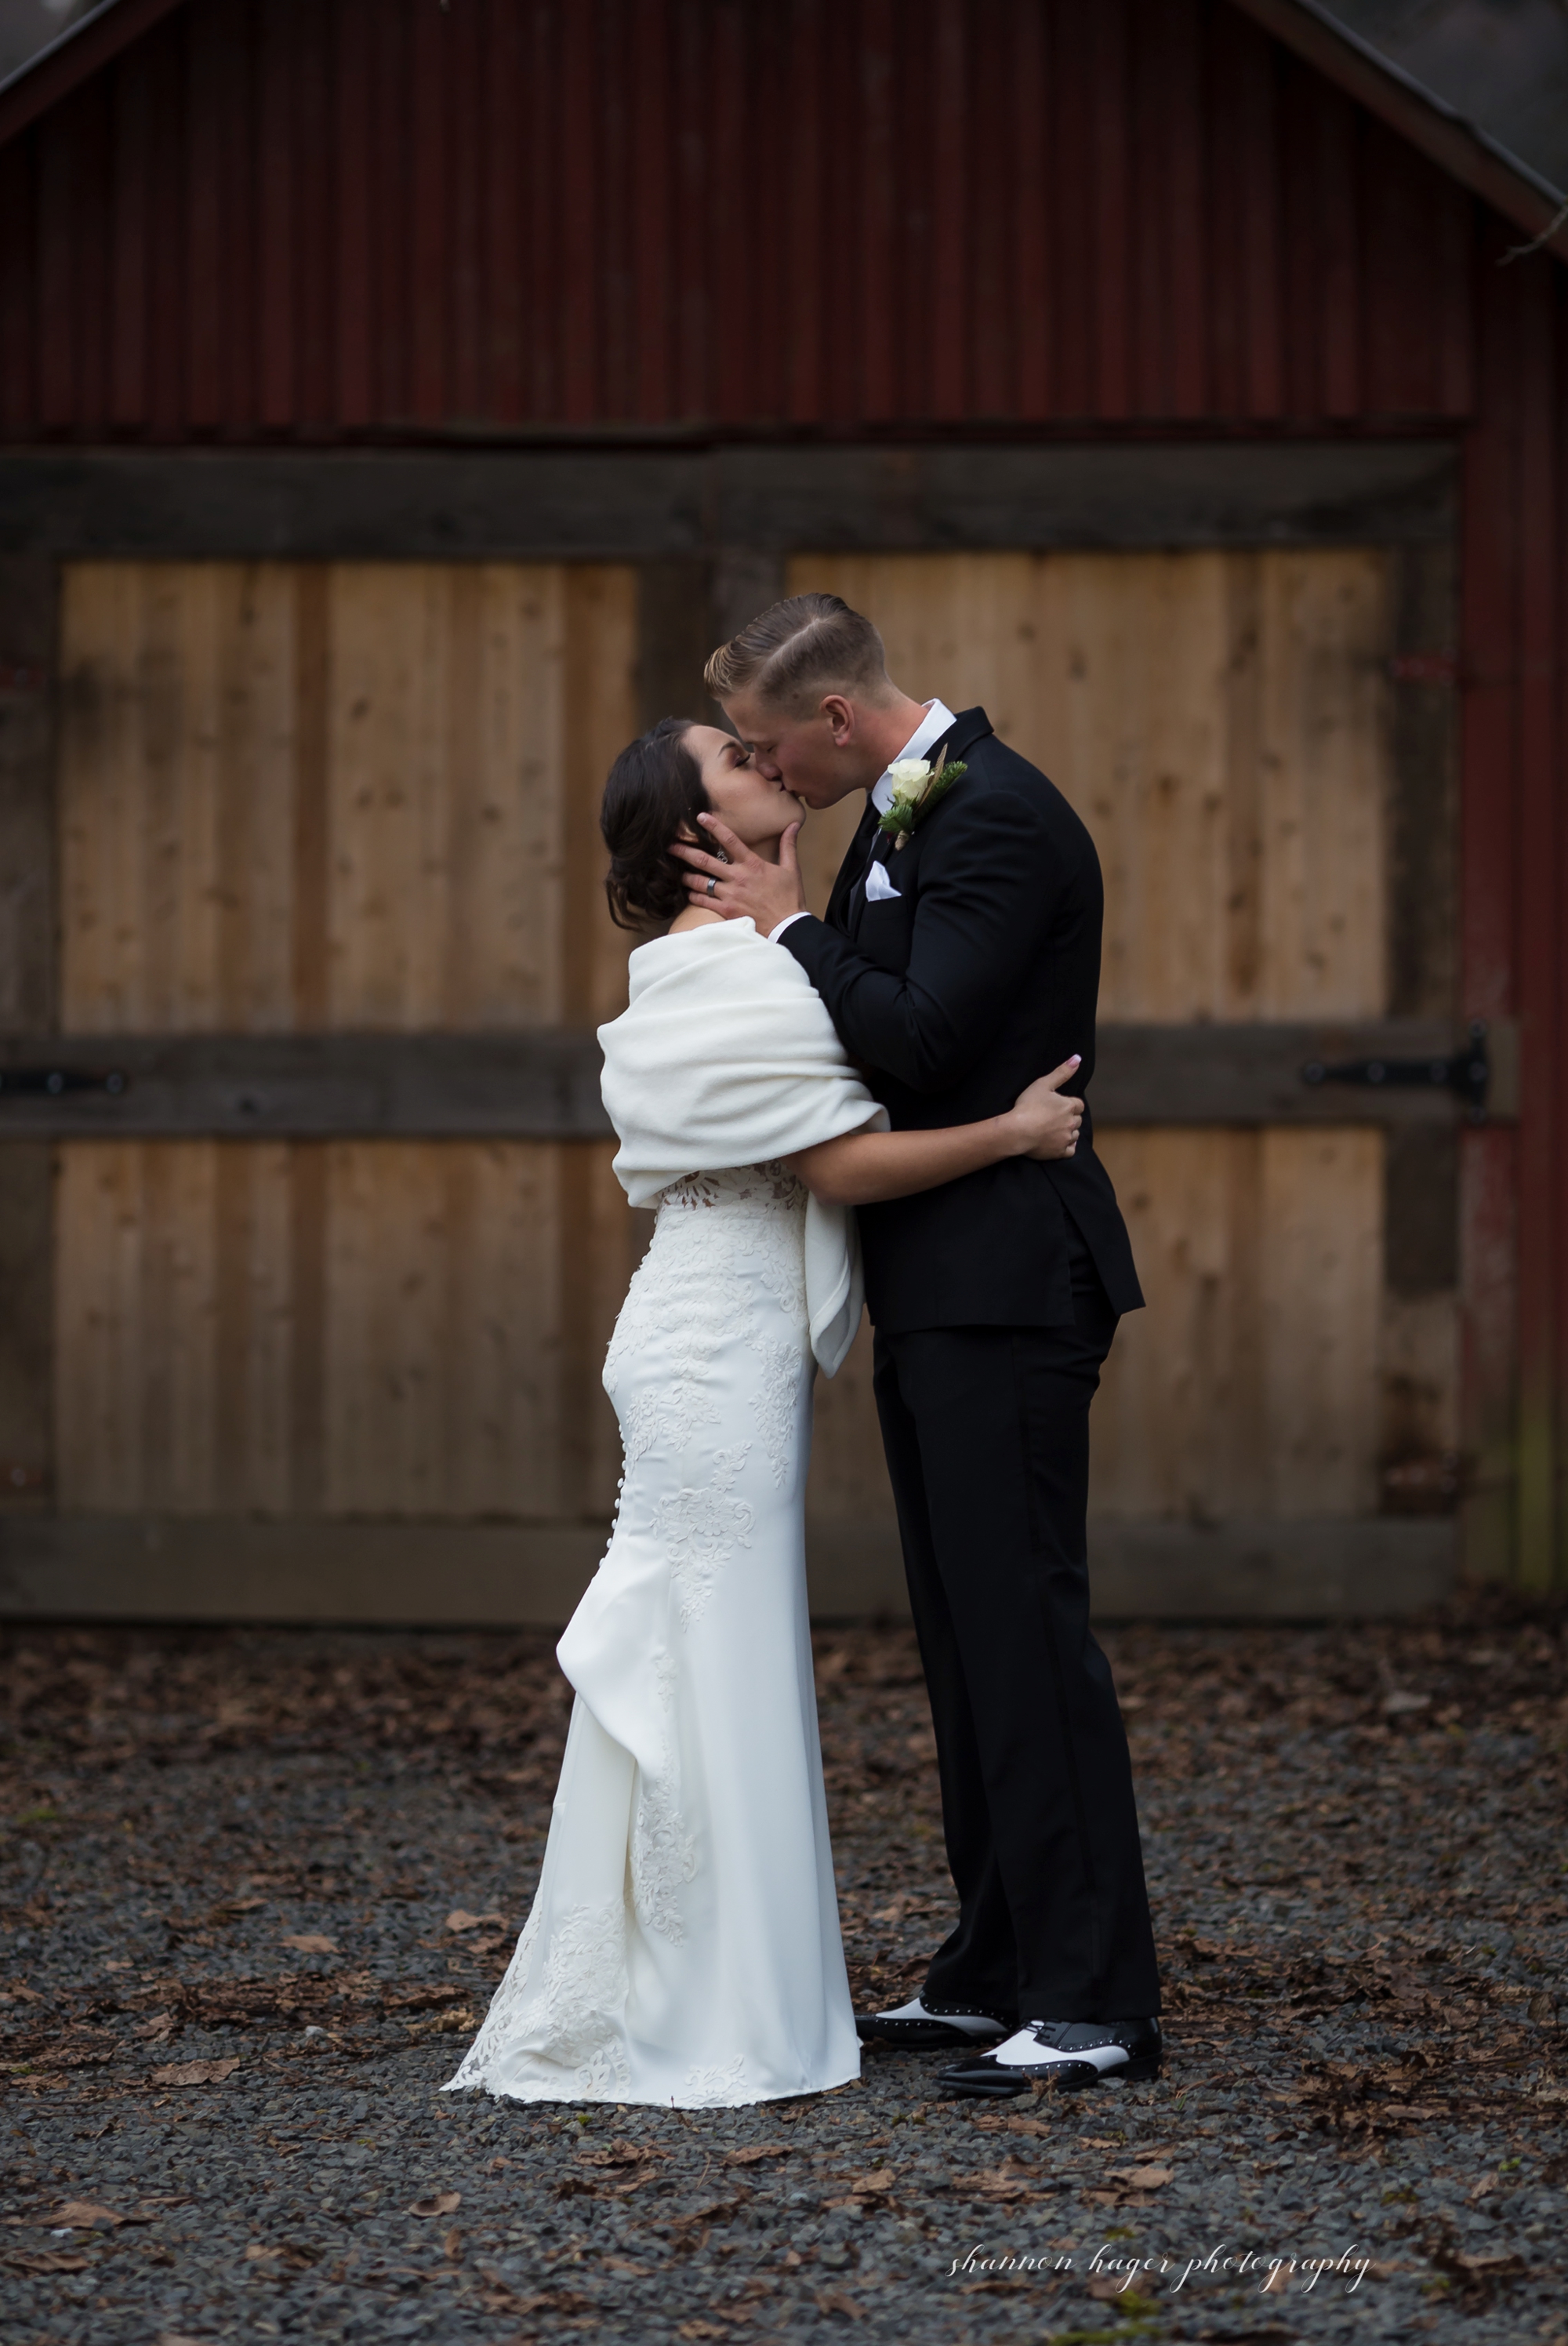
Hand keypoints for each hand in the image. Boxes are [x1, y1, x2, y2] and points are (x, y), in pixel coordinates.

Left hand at [670, 814, 807, 933]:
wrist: (787, 927)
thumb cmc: (789, 898)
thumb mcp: (791, 869)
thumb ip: (788, 845)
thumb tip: (794, 825)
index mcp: (752, 864)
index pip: (729, 839)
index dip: (713, 826)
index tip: (700, 817)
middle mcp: (737, 877)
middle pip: (705, 860)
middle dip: (685, 851)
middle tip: (670, 844)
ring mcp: (730, 894)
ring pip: (700, 881)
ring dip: (686, 875)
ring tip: (675, 870)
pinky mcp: (726, 911)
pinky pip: (703, 901)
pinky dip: (694, 895)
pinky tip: (688, 891)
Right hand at [1008, 1057, 1084, 1159]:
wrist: (1016, 1131)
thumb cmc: (1027, 1106)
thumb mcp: (1043, 1084)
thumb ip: (1062, 1072)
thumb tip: (1077, 1058)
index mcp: (1069, 1106)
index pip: (1078, 1105)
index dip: (1069, 1104)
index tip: (1058, 1106)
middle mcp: (1071, 1123)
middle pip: (1077, 1120)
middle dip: (1069, 1118)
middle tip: (1054, 1117)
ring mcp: (1066, 1138)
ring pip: (1075, 1135)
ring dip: (1068, 1132)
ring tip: (1054, 1129)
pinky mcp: (1060, 1152)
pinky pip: (1071, 1150)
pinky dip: (1067, 1146)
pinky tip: (1058, 1141)